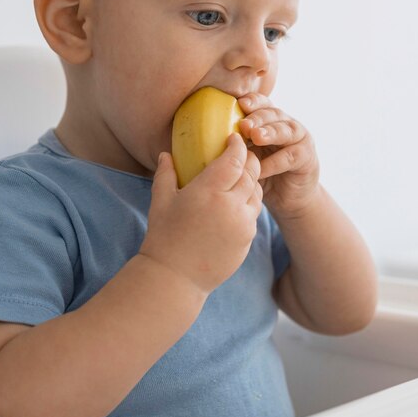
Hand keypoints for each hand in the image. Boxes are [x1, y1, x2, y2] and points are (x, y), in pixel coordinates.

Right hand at [140, 133, 262, 293]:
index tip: (233, 138)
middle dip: (248, 159)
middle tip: (240, 154)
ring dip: (251, 180)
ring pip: (256, 191)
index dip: (237, 146)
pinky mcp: (247, 238)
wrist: (175, 278)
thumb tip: (166, 154)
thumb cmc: (163, 237)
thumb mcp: (161, 201)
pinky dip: (249, 202)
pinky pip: (254, 212)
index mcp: (209, 191)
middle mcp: (230, 205)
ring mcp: (242, 223)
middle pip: (251, 172)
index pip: (235, 159)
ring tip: (239, 177)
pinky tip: (236, 201)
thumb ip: (166, 174)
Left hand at [238, 93, 319, 219]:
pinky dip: (274, 162)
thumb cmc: (262, 174)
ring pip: (285, 131)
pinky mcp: (307, 158)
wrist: (288, 198)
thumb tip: (202, 140)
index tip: (239, 103)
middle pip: (273, 114)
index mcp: (270, 120)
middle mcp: (286, 125)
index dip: (253, 101)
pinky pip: (290, 156)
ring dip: (270, 133)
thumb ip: (235, 145)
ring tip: (255, 137)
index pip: (262, 103)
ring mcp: (300, 139)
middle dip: (258, 117)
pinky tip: (261, 169)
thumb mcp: (247, 157)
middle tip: (243, 124)